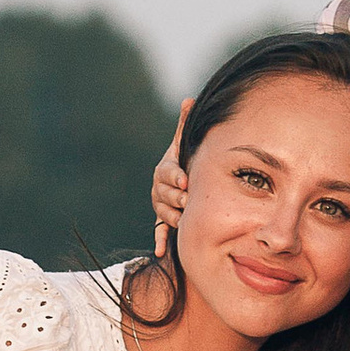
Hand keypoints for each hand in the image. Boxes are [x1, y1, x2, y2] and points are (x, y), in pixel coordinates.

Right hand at [152, 99, 192, 253]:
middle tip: (187, 201)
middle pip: (164, 194)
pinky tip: (160, 251)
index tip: (185, 180)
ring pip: (164, 212)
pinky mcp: (164, 221)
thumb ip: (185, 126)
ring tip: (184, 218)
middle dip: (176, 197)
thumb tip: (190, 99)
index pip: (167, 172)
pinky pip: (159, 231)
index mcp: (165, 170)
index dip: (175, 176)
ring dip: (173, 216)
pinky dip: (160, 241)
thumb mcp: (184, 145)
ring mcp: (161, 205)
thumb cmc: (184, 161)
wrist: (178, 182)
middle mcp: (160, 188)